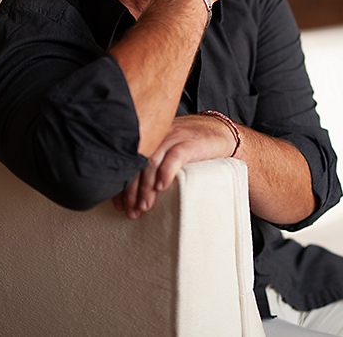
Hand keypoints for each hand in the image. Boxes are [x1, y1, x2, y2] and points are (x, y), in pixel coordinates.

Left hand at [113, 113, 238, 219]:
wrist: (223, 132)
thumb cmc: (195, 144)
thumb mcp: (169, 148)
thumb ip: (152, 160)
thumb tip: (132, 189)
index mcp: (150, 136)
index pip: (129, 161)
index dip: (122, 184)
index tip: (118, 204)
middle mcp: (159, 133)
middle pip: (137, 162)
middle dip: (131, 190)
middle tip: (130, 210)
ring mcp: (176, 136)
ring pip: (153, 161)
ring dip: (146, 187)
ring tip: (144, 206)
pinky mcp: (192, 141)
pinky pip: (176, 156)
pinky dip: (166, 172)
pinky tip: (162, 187)